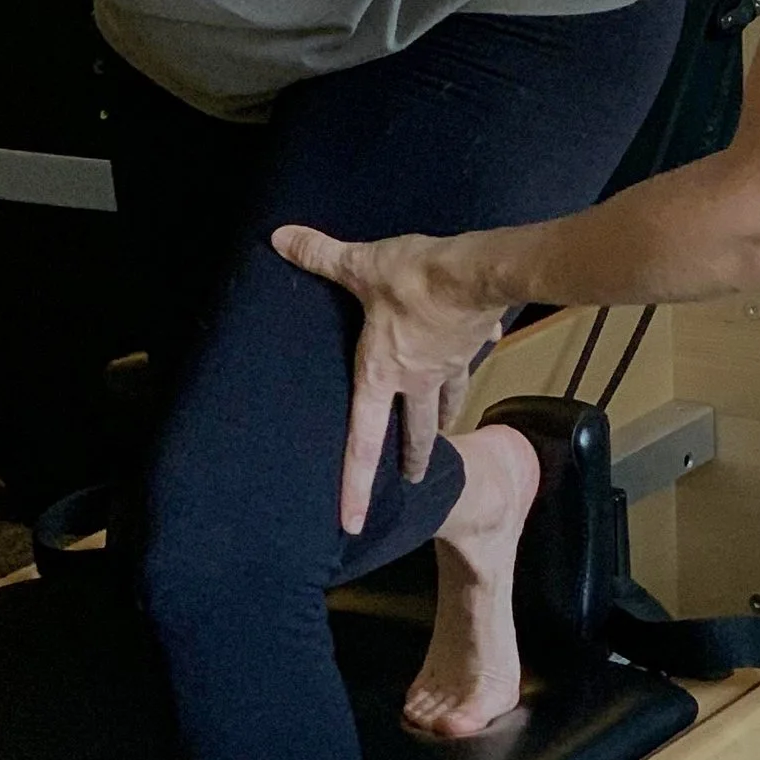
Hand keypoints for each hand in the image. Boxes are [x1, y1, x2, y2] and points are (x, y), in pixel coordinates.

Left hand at [270, 227, 502, 534]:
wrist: (479, 270)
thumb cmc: (414, 278)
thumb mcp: (360, 266)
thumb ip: (319, 256)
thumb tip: (279, 237)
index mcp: (382, 373)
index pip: (363, 442)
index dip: (355, 485)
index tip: (352, 522)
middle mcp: (416, 378)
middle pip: (416, 431)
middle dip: (416, 457)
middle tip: (415, 478)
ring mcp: (450, 363)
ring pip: (447, 400)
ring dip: (445, 417)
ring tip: (445, 427)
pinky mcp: (474, 340)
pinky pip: (473, 353)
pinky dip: (473, 354)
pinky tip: (480, 344)